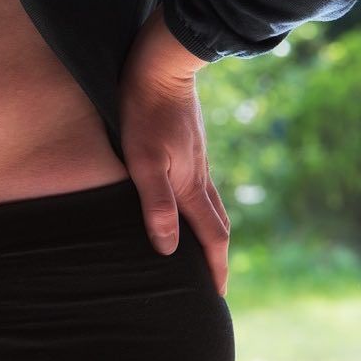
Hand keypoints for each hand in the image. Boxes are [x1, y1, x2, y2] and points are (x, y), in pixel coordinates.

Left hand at [119, 5, 229, 296]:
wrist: (161, 64)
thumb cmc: (144, 111)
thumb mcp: (143, 160)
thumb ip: (156, 204)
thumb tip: (170, 249)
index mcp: (192, 184)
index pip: (211, 236)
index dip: (214, 268)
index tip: (215, 296)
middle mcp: (200, 175)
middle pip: (217, 223)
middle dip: (217, 256)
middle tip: (212, 282)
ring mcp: (197, 158)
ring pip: (209, 203)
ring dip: (208, 231)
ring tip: (199, 250)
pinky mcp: (188, 143)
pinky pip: (199, 185)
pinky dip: (198, 207)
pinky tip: (184, 204)